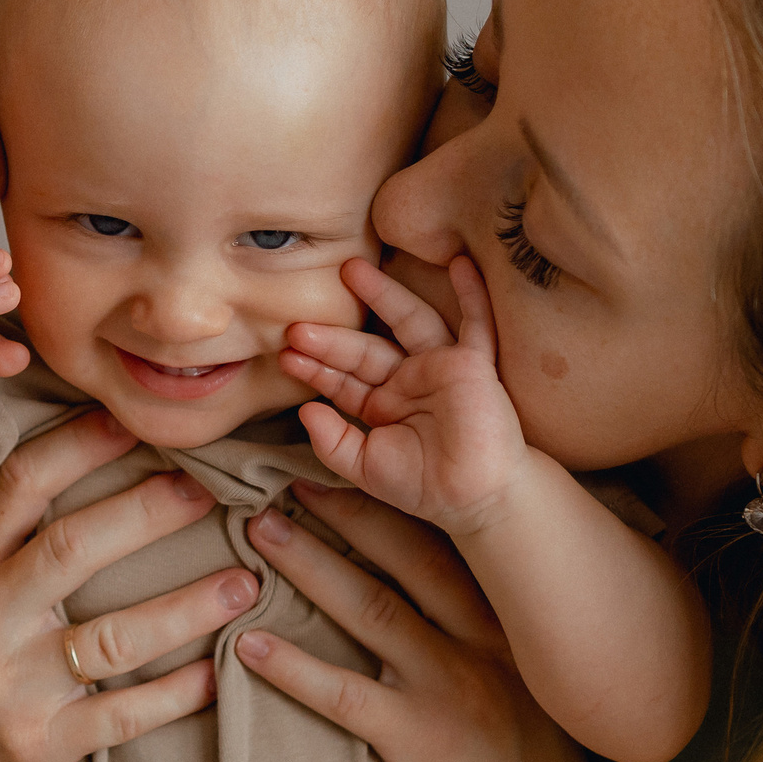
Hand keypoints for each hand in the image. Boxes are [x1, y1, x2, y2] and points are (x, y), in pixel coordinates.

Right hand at [0, 408, 256, 761]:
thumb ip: (14, 531)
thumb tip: (100, 443)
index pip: (18, 488)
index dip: (78, 446)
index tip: (137, 420)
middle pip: (71, 549)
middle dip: (149, 512)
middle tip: (213, 489)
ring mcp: (6, 685)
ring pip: (111, 636)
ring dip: (188, 607)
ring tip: (247, 583)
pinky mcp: (36, 744)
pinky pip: (123, 713)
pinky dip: (179, 692)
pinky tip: (221, 672)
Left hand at [234, 483, 612, 761]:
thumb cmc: (525, 749)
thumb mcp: (517, 666)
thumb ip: (476, 617)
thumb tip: (420, 566)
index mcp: (500, 612)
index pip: (441, 536)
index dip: (388, 496)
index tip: (342, 463)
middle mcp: (480, 635)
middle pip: (402, 554)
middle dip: (342, 511)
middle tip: (284, 479)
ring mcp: (450, 686)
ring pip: (370, 608)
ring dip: (309, 567)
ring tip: (258, 534)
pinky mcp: (421, 738)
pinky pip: (346, 694)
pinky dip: (293, 668)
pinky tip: (247, 647)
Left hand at [280, 256, 527, 536]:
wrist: (474, 498)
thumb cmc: (423, 487)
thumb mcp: (365, 467)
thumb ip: (332, 442)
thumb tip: (305, 412)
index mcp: (383, 405)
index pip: (344, 379)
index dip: (316, 367)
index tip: (286, 355)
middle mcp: (409, 380)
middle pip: (367, 349)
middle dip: (333, 337)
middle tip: (298, 323)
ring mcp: (441, 367)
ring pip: (410, 321)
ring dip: (384, 294)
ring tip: (352, 268)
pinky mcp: (474, 365)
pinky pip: (476, 324)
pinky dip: (472, 294)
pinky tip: (461, 263)